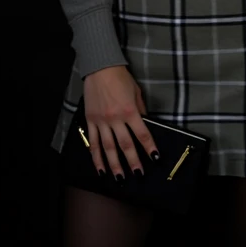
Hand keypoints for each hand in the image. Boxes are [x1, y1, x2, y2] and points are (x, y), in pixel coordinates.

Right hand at [83, 66, 158, 180]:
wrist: (100, 68)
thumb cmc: (121, 78)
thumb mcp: (137, 92)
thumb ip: (140, 110)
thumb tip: (145, 124)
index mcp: (130, 111)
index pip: (143, 134)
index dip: (149, 148)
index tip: (155, 159)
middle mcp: (115, 119)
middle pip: (126, 145)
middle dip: (133, 161)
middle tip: (138, 175)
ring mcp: (101, 121)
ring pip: (108, 148)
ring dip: (114, 165)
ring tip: (119, 178)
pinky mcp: (90, 121)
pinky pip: (93, 142)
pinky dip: (96, 156)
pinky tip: (100, 168)